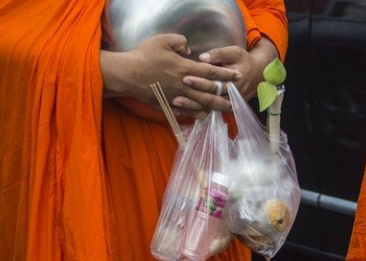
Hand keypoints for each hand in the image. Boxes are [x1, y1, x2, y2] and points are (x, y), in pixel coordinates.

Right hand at [100, 34, 240, 115]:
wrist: (127, 74)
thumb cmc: (144, 55)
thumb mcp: (163, 40)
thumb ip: (180, 42)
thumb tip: (189, 49)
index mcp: (185, 68)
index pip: (211, 72)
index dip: (226, 74)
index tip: (237, 75)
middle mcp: (184, 85)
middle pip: (210, 92)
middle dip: (225, 95)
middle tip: (236, 97)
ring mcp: (177, 97)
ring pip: (201, 105)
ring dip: (214, 107)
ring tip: (224, 108)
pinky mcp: (169, 104)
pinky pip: (187, 112)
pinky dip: (197, 114)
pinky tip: (203, 114)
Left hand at [181, 39, 280, 110]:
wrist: (257, 74)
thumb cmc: (243, 60)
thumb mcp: (234, 52)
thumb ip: (219, 54)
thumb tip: (202, 57)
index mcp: (233, 82)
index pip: (215, 84)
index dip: (200, 82)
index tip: (185, 77)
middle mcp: (230, 96)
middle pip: (210, 98)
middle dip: (192, 96)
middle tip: (176, 93)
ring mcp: (227, 103)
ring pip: (208, 108)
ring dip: (192, 107)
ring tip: (176, 103)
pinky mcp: (223, 107)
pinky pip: (209, 111)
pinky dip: (196, 111)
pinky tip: (182, 109)